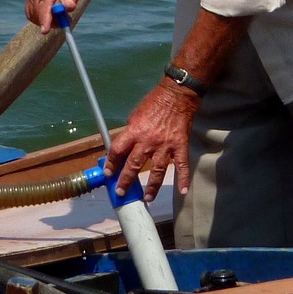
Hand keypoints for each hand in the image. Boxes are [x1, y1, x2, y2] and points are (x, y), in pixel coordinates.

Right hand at [24, 0, 89, 33]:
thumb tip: (68, 8)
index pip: (44, 3)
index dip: (45, 18)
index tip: (46, 31)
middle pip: (37, 11)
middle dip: (50, 21)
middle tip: (66, 22)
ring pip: (33, 14)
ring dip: (46, 20)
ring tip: (62, 15)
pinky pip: (32, 12)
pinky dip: (42, 17)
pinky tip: (54, 13)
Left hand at [104, 80, 199, 201]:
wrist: (177, 95)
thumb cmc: (154, 103)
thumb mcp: (135, 115)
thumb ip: (130, 133)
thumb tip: (123, 148)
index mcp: (135, 131)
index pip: (118, 150)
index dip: (111, 163)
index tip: (108, 173)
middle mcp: (148, 140)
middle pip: (134, 165)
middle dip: (126, 180)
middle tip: (121, 191)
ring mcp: (165, 145)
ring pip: (157, 171)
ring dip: (151, 186)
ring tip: (147, 198)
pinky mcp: (180, 146)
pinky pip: (182, 166)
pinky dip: (183, 179)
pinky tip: (183, 191)